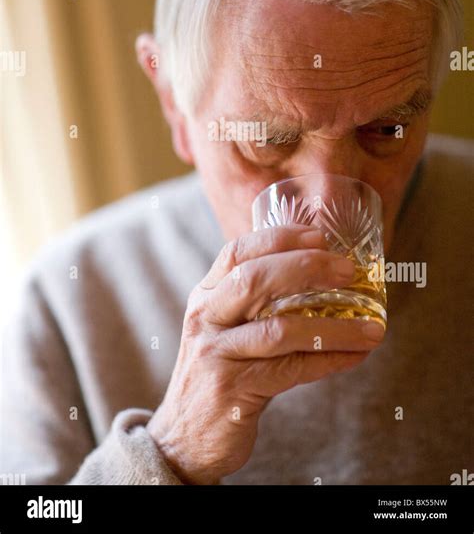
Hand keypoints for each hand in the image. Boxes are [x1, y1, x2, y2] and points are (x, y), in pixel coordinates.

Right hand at [147, 224, 384, 483]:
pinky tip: (354, 356)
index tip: (320, 235)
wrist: (184, 437)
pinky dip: (327, 361)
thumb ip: (256, 303)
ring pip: (279, 330)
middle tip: (348, 270)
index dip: (280, 238)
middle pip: (254, 280)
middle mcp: (206, 318)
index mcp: (206, 295)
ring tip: (372, 328)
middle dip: (306, 268)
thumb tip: (323, 279)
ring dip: (333, 327)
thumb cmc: (220, 372)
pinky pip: (290, 370)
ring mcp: (216, 354)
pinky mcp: (233, 389)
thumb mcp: (225, 328)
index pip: (237, 252)